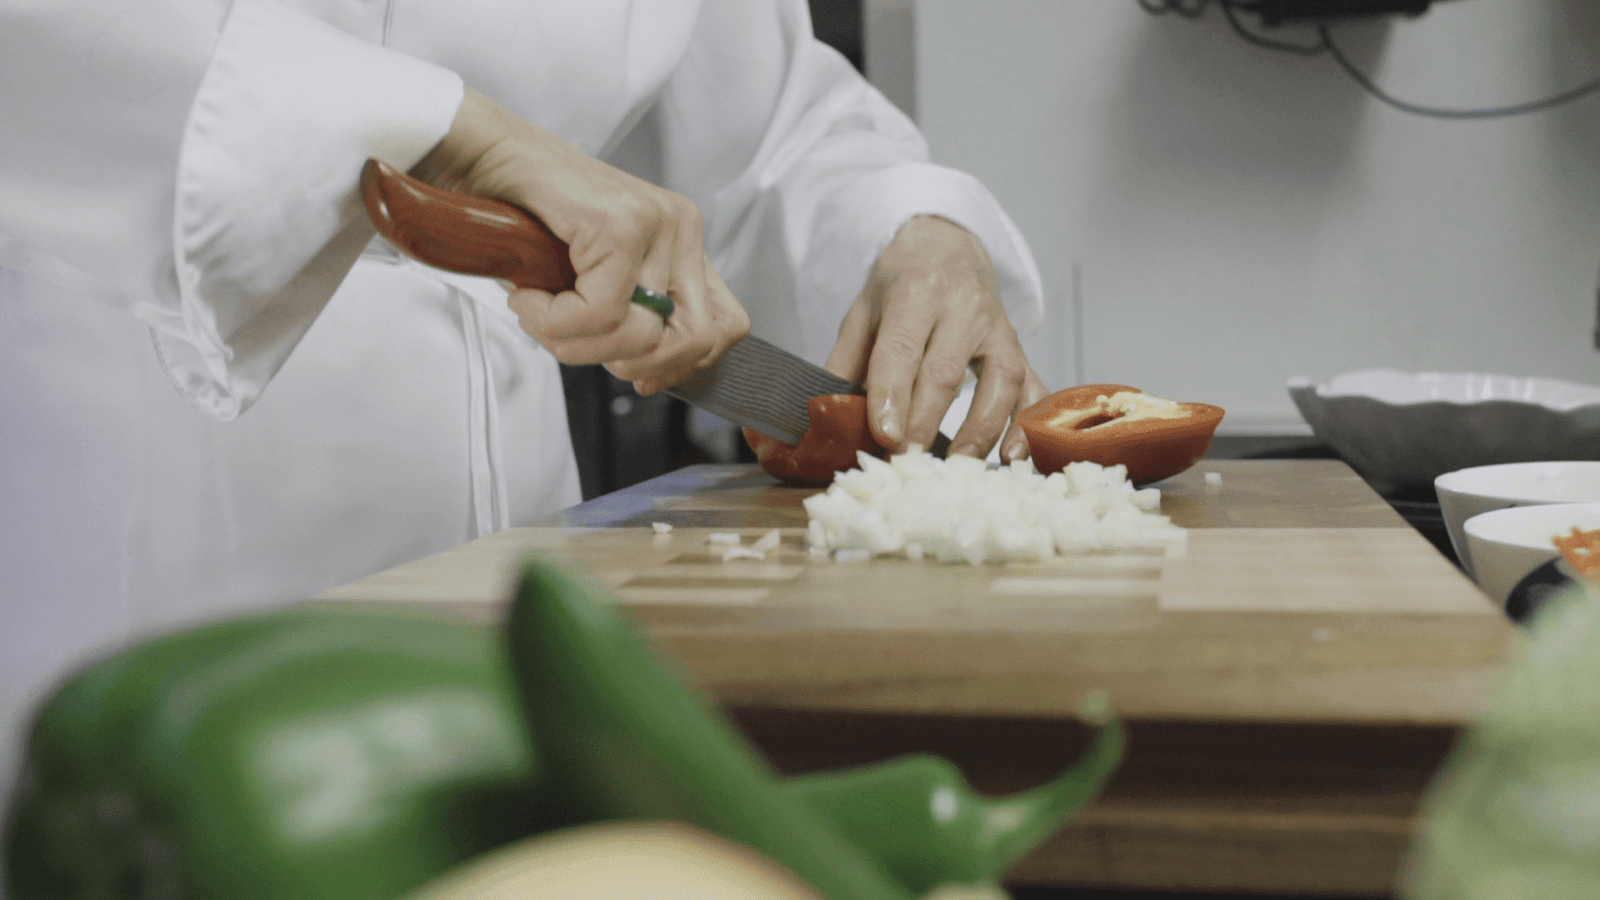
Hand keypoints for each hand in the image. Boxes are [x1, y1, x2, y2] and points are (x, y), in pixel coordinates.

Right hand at [410, 88, 748, 393]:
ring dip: (575, 342)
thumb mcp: (594, 276)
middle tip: (573, 338)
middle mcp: (679, 228)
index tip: (639, 377)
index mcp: (683, 242)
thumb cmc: (527, 214)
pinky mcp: (618, 224)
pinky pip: (598, 313)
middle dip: (623, 360)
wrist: (482, 157)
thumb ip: (632, 316)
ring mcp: (654, 223)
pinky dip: (552, 321)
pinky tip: (527, 294)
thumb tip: (645, 374)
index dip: (683, 365)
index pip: (727, 325)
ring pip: (639, 335)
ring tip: (540, 311)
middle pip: (690, 341)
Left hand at [825, 216, 1047, 460]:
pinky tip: (1012, 457)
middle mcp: (963, 307)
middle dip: (925, 422)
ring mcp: (998, 328)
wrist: (948, 245)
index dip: (893, 395)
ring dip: (980, 430)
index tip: (885, 436)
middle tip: (905, 462)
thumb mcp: (864, 309)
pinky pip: (1032, 387)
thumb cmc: (902, 283)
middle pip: (946, 372)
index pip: (902, 348)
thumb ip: (846, 360)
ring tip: (956, 466)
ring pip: (1000, 381)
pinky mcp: (1018, 347)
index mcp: (916, 292)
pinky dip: (1027, 424)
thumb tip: (830, 417)